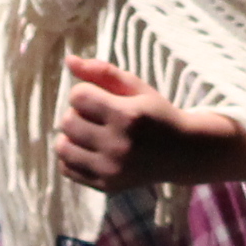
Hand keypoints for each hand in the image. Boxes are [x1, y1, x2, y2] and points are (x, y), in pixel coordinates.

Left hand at [55, 57, 245, 191]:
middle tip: (95, 116)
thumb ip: (103, 72)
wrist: (183, 153)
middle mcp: (118, 145)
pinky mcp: (106, 186)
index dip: (85, 92)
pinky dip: (72, 157)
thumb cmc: (157, 114)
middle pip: (67, 121)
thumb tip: (69, 60)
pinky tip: (89, 150)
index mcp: (128, 116)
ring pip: (62, 147)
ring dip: (71, 136)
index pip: (78, 96)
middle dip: (77, 113)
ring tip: (88, 133)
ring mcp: (111, 170)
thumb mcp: (137, 88)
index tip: (99, 97)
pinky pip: (67, 169)